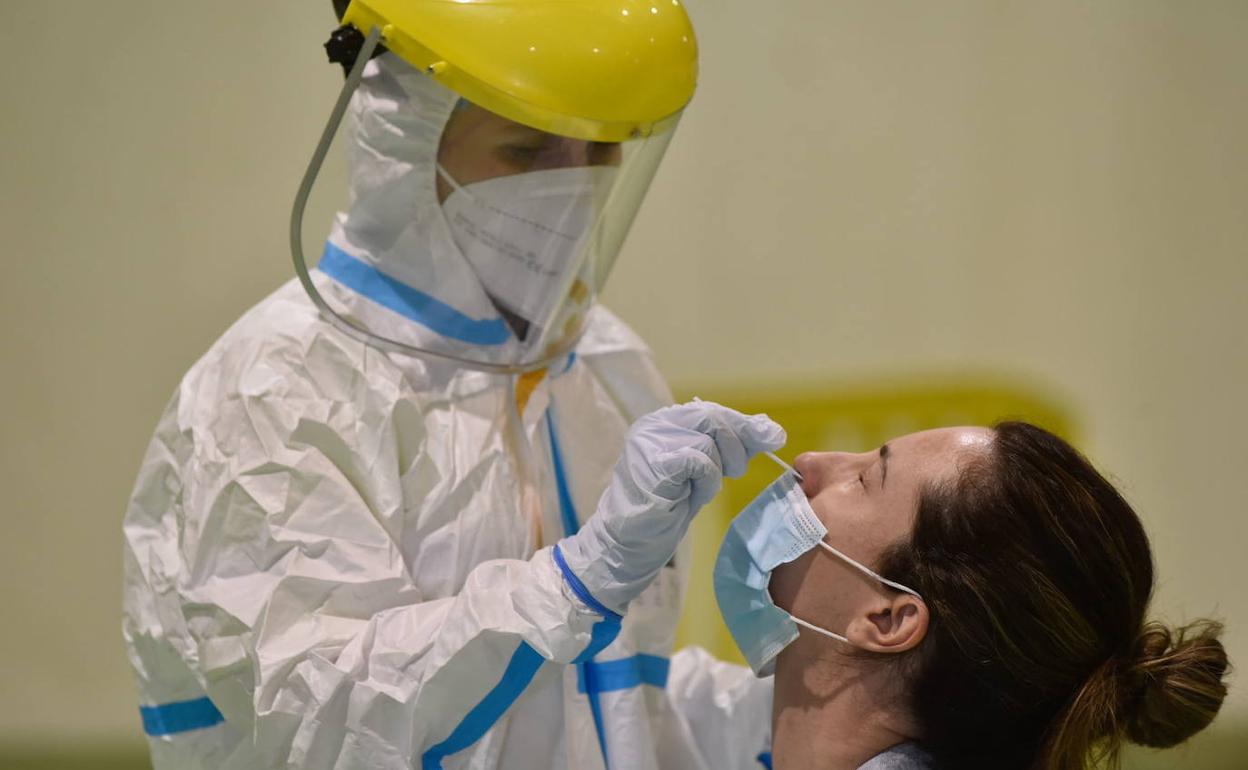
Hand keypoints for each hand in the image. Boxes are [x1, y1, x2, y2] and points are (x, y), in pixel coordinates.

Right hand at [556, 401, 785, 613]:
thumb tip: (768, 428)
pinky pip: (700, 461)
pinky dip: (706, 480)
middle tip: (736, 471)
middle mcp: (653, 425)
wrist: (629, 543)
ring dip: (717, 471)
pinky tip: (692, 494)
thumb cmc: (666, 508)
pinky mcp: (654, 463)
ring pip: (709, 441)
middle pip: (713, 419)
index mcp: (662, 422)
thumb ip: (727, 448)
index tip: (774, 436)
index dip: (744, 424)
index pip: (711, 411)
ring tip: (699, 490)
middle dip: (737, 445)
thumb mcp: (702, 472)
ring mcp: (650, 442)